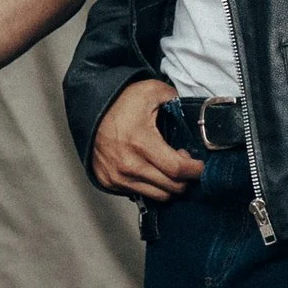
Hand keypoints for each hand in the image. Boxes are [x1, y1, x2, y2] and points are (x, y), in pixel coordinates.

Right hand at [90, 79, 201, 202]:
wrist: (89, 111)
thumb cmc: (119, 103)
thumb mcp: (151, 91)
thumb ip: (177, 101)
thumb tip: (193, 115)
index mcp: (141, 143)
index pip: (178, 170)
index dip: (195, 170)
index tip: (199, 165)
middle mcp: (129, 165)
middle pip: (171, 187)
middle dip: (185, 179)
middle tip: (184, 164)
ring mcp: (118, 177)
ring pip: (158, 196)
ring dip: (169, 186)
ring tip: (169, 169)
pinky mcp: (110, 182)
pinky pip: (140, 194)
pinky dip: (151, 186)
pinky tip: (152, 171)